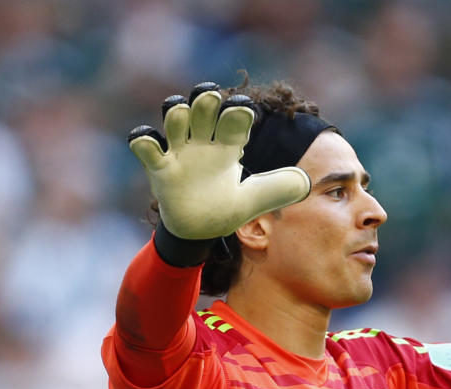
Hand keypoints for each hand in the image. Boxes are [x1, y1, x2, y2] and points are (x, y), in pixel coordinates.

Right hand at [127, 82, 310, 239]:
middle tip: (211, 97)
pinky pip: (146, 147)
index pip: (234, 121)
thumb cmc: (227, 206)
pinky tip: (148, 141)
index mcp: (229, 145)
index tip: (245, 110)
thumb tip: (307, 182)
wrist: (199, 229)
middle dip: (205, 101)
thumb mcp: (255, 199)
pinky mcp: (159, 167)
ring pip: (175, 120)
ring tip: (181, 113)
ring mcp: (179, 152)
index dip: (238, 113)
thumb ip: (278, 189)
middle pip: (203, 111)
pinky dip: (144, 140)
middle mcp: (204, 142)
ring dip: (177, 113)